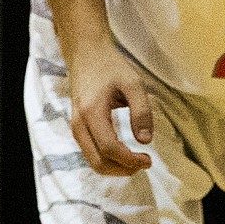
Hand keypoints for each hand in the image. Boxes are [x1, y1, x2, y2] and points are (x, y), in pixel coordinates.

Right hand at [66, 41, 153, 175]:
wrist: (86, 54)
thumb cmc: (110, 66)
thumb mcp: (133, 83)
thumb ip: (141, 111)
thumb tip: (145, 141)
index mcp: (92, 112)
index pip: (109, 148)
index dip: (130, 160)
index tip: (148, 159)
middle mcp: (79, 124)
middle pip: (98, 162)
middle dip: (123, 169)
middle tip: (145, 162)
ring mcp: (76, 127)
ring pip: (93, 161)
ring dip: (115, 168)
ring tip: (136, 161)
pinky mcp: (78, 128)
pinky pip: (90, 153)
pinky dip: (107, 160)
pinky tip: (124, 154)